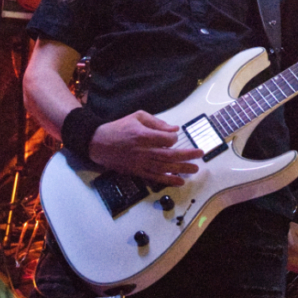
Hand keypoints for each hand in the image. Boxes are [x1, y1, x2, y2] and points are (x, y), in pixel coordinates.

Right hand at [88, 110, 202, 185]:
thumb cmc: (119, 127)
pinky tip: (179, 181)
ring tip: (195, 169)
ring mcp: (140, 163)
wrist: (98, 143)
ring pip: (165, 168)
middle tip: (200, 154)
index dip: (174, 138)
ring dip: (181, 169)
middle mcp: (143, 151)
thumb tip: (175, 129)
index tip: (175, 137)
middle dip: (187, 155)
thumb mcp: (137, 116)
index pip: (167, 139)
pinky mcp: (136, 171)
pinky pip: (155, 177)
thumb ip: (157, 122)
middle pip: (170, 155)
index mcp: (143, 135)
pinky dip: (168, 180)